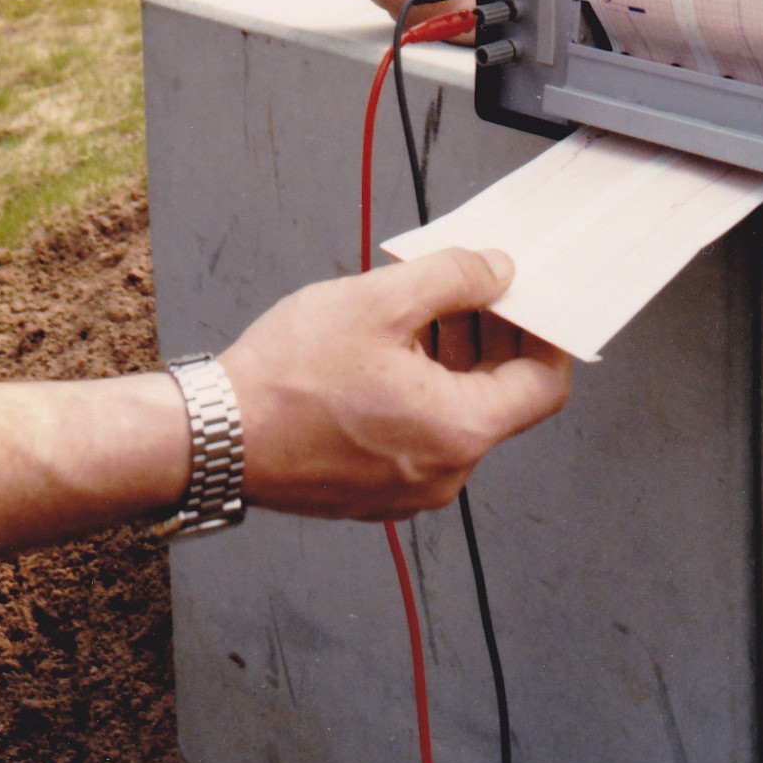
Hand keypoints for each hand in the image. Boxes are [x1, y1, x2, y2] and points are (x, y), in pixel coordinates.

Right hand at [221, 249, 571, 520]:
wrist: (217, 437)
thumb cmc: (287, 378)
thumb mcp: (380, 300)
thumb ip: (453, 278)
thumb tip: (497, 271)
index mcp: (457, 430)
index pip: (543, 386)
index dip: (546, 334)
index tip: (533, 300)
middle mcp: (443, 473)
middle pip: (499, 399)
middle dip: (493, 337)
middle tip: (475, 287)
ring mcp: (408, 489)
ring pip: (456, 415)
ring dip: (454, 359)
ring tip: (423, 307)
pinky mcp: (375, 491)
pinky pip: (421, 435)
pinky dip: (421, 391)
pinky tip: (390, 349)